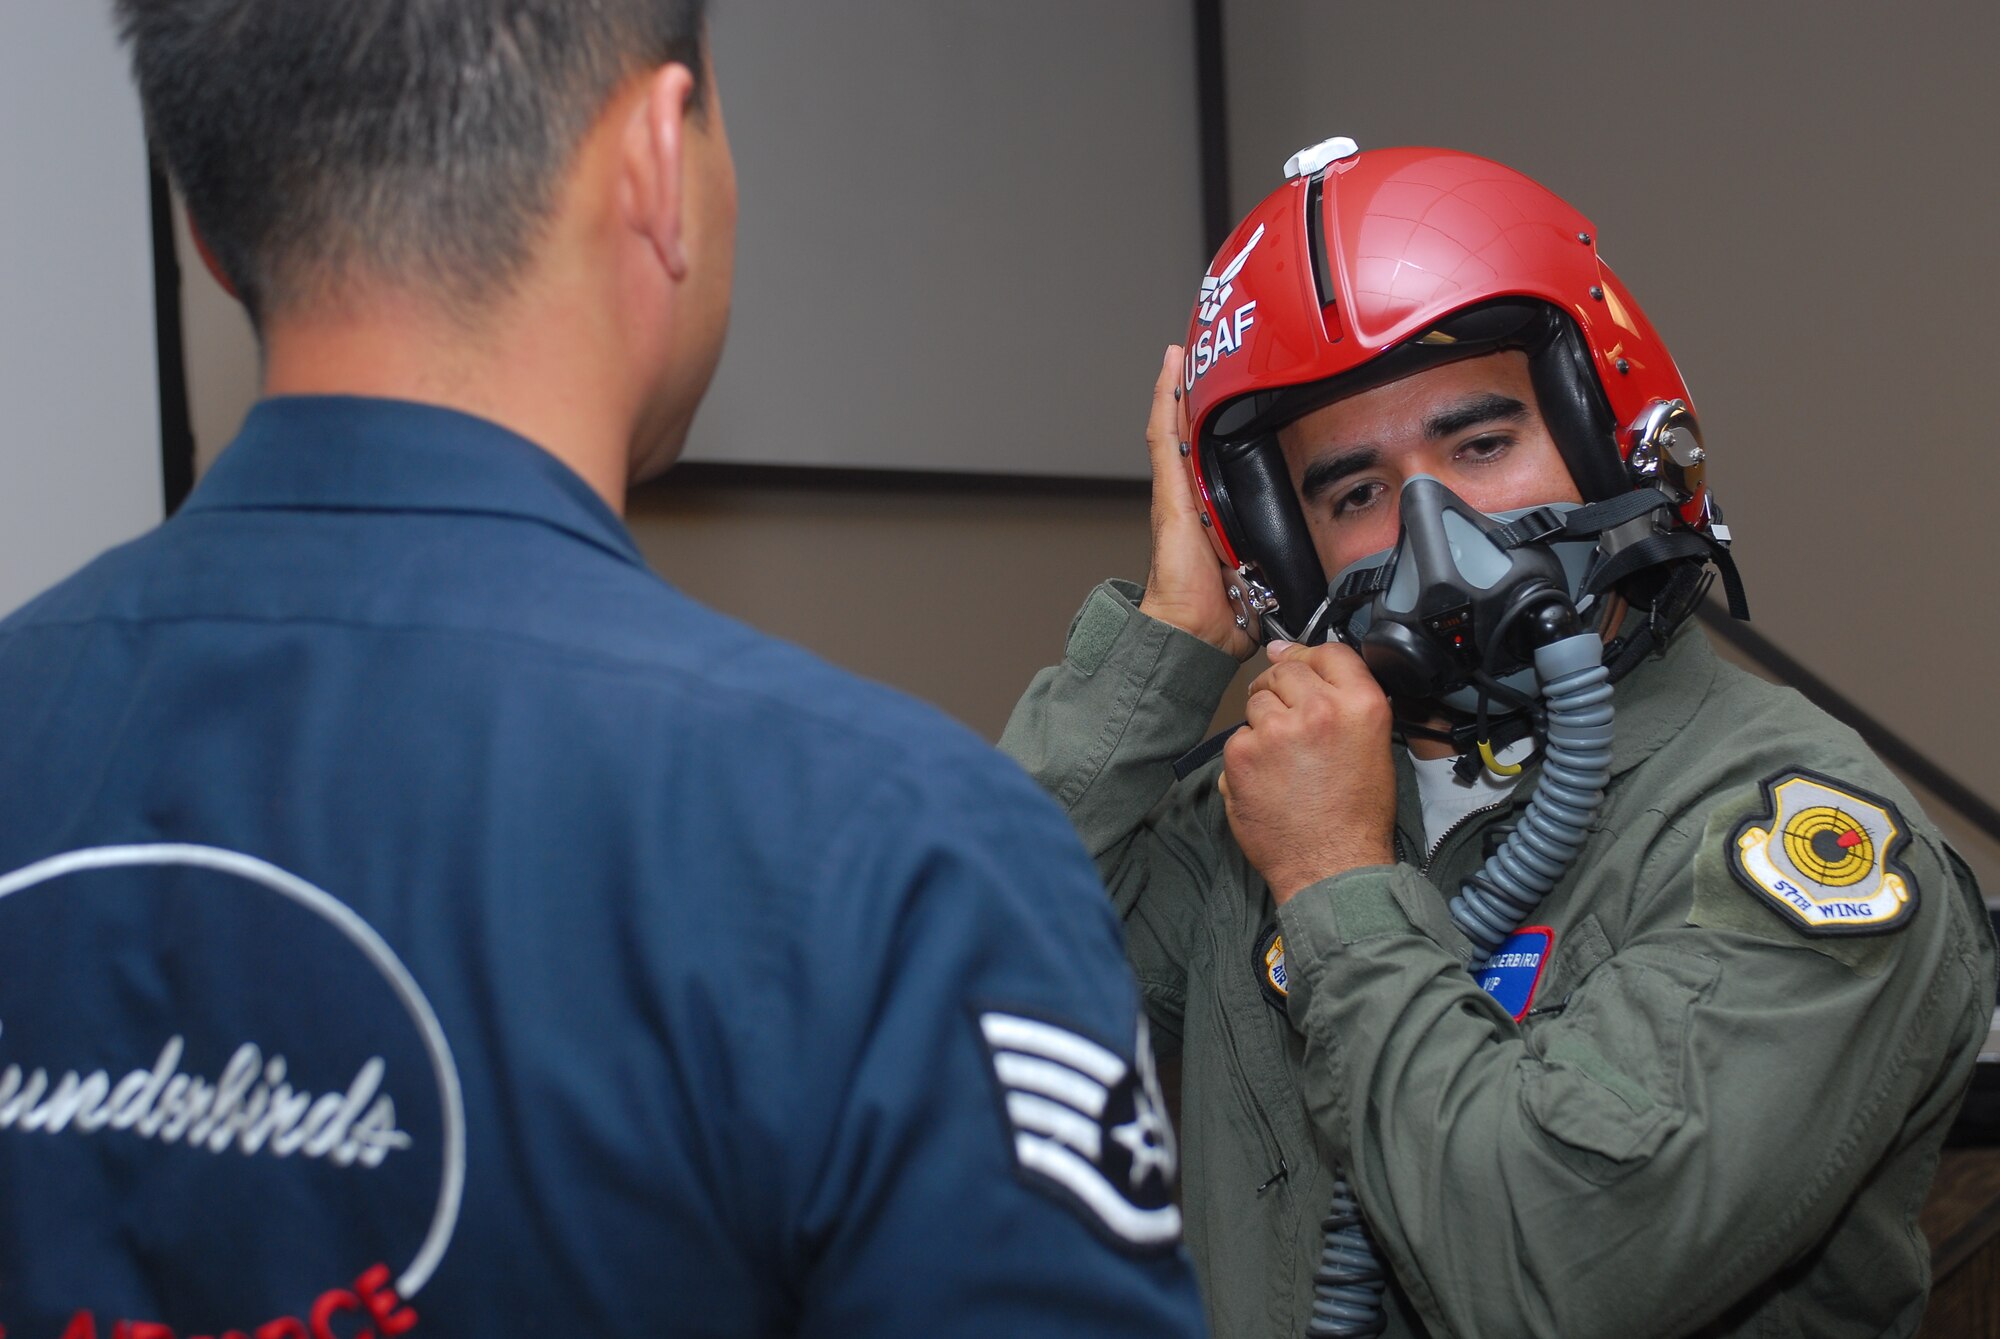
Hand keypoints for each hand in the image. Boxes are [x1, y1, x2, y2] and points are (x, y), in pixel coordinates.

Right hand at [1137, 346, 1257, 660]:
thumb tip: (1320, 566)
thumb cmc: (1220, 615)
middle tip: (1202, 358)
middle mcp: (1188, 499)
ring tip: (1183, 352)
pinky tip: (1170, 368)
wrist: (1194, 633)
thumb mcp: (1267, 578)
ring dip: (1176, 388)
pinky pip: (1164, 438)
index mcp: (1212, 515)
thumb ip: (1285, 563)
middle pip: (1189, 435)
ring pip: (1173, 427)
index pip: (1212, 459)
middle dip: (1193, 397)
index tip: (1227, 395)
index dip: (1216, 426)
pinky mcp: (1169, 494)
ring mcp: (1175, 493)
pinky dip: (1164, 400)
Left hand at [1219, 641, 1396, 902]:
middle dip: (1282, 689)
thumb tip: (1302, 664)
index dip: (1309, 656)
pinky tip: (1267, 780)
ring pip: (1257, 700)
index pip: (1329, 651)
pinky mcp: (1243, 754)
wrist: (1333, 867)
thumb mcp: (1374, 745)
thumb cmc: (1357, 815)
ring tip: (1283, 760)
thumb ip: (1345, 701)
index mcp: (1361, 705)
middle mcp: (1319, 710)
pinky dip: (1246, 755)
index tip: (1296, 662)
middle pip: (1286, 670)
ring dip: (1264, 721)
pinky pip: (1238, 736)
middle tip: (1289, 724)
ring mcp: (1277, 730)